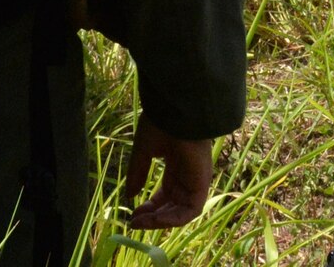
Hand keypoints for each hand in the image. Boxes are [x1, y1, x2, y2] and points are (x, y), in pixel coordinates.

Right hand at [123, 113, 214, 229]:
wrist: (177, 110)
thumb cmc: (162, 124)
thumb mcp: (144, 151)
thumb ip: (138, 173)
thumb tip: (130, 195)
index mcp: (176, 165)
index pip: (165, 194)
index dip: (150, 207)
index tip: (133, 214)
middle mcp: (188, 176)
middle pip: (172, 206)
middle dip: (153, 217)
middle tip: (134, 222)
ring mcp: (196, 180)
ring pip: (181, 212)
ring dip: (161, 221)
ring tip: (140, 223)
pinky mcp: (202, 184)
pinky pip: (190, 211)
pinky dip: (173, 219)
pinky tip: (155, 219)